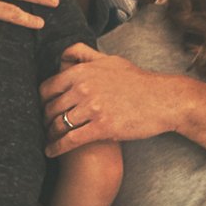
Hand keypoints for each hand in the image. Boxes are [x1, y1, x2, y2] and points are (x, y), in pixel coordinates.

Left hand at [41, 43, 191, 156]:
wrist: (163, 100)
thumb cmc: (137, 81)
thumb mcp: (109, 60)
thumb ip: (84, 54)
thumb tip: (63, 53)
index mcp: (82, 72)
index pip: (47, 88)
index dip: (42, 101)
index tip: (44, 108)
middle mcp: (84, 88)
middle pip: (50, 108)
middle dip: (45, 119)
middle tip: (45, 126)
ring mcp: (92, 107)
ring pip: (58, 125)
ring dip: (50, 134)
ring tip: (49, 139)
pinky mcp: (102, 127)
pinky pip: (70, 140)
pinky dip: (56, 147)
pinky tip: (50, 152)